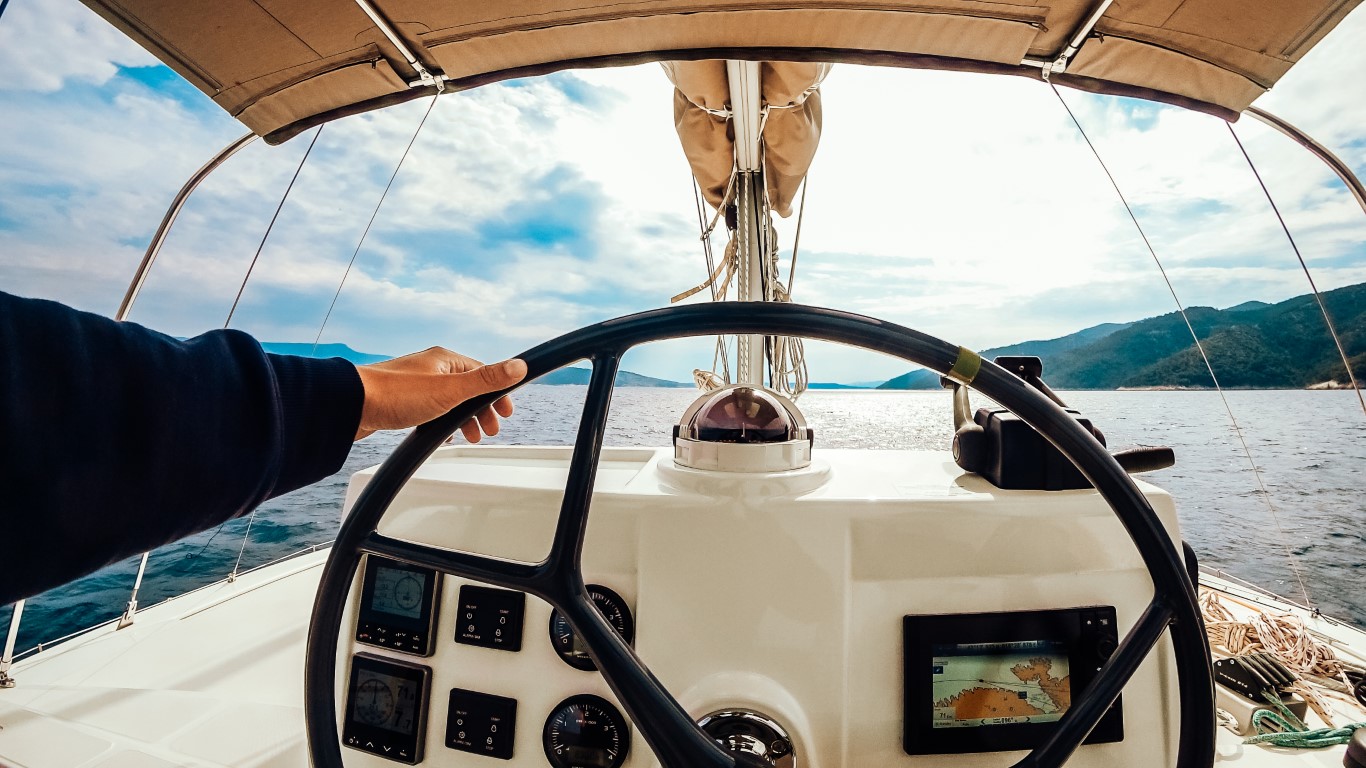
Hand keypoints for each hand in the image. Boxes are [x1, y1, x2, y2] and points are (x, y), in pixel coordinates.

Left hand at [353, 348, 526, 440]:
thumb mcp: (451, 390)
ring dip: (462, 418)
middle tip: (489, 430)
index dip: (497, 393)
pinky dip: (441, 423)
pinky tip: (438, 436)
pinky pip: (430, 410)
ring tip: (468, 437)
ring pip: (448, 400)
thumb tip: (520, 366)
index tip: (506, 412)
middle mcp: (430, 368)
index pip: (482, 373)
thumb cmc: (396, 395)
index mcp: (445, 360)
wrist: (350, 405)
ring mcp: (414, 384)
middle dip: (481, 410)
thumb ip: (486, 380)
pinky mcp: (400, 401)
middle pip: (467, 387)